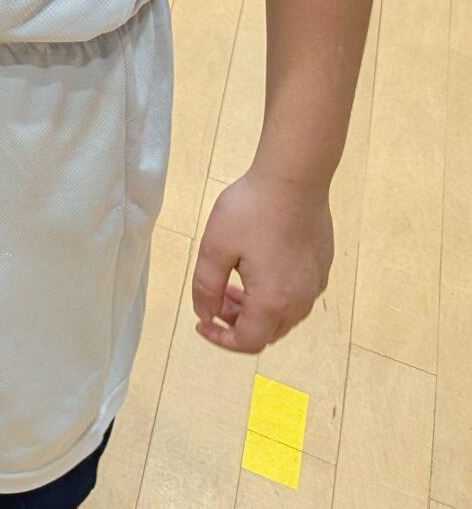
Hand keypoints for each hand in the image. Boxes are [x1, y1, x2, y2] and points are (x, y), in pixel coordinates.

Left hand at [193, 171, 333, 353]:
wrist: (294, 181)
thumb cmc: (251, 211)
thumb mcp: (215, 248)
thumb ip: (206, 287)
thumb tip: (205, 314)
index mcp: (273, 302)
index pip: (248, 341)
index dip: (221, 339)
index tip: (201, 324)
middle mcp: (300, 302)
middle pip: (267, 331)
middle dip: (236, 323)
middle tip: (214, 300)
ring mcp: (315, 286)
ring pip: (283, 315)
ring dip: (254, 309)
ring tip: (231, 284)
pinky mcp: (321, 269)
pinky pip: (295, 296)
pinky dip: (272, 295)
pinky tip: (256, 267)